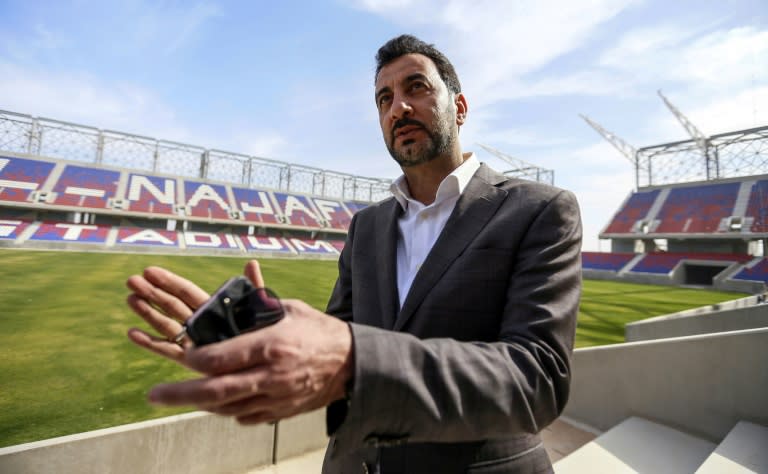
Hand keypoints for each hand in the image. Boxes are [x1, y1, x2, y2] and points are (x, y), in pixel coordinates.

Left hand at [126, 260, 353, 423]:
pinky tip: (216, 402)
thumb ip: (256, 304)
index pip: (220, 358)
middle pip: (216, 390)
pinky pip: (244, 416)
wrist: (351, 363)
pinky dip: (227, 410)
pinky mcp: (280, 412)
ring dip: (200, 404)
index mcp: (271, 345)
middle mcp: (271, 375)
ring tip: (181, 396)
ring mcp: (276, 397)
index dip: (194, 359)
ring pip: (226, 408)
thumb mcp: (289, 308)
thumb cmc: (318, 330)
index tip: (184, 354)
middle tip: (154, 395)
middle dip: (180, 394)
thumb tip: (228, 293)